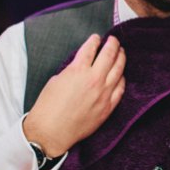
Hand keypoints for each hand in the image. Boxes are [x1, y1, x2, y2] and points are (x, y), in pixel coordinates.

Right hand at [23, 34, 125, 157]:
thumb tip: (81, 67)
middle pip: (109, 55)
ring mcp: (104, 93)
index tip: (97, 38)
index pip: (90, 48)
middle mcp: (94, 79)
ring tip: (121, 52)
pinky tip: (121, 75)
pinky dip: (122, 79)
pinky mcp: (108, 107)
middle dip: (112, 44)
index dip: (94, 41)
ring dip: (121, 58)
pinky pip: (120, 88)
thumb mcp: (56, 80)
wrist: (52, 131)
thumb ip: (71, 71)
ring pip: (119, 70)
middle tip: (114, 40)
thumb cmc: (48, 106)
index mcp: (77, 70)